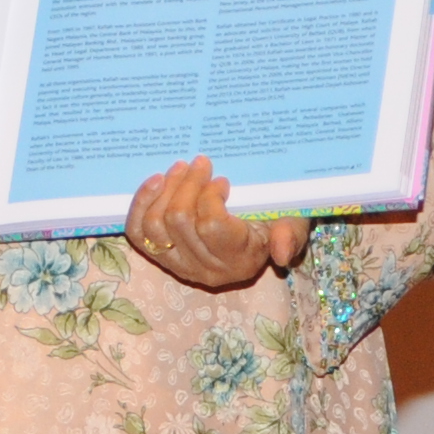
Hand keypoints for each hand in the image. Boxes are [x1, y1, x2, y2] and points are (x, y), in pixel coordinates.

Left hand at [126, 158, 307, 293]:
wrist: (260, 233)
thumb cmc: (277, 220)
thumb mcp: (294, 223)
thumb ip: (291, 235)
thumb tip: (281, 253)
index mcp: (240, 261)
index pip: (211, 227)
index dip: (210, 197)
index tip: (222, 180)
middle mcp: (207, 270)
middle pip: (179, 222)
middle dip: (187, 184)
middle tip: (200, 163)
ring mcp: (180, 266)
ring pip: (156, 226)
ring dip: (165, 190)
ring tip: (181, 167)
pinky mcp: (160, 257)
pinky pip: (138, 234)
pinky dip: (141, 204)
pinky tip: (156, 181)